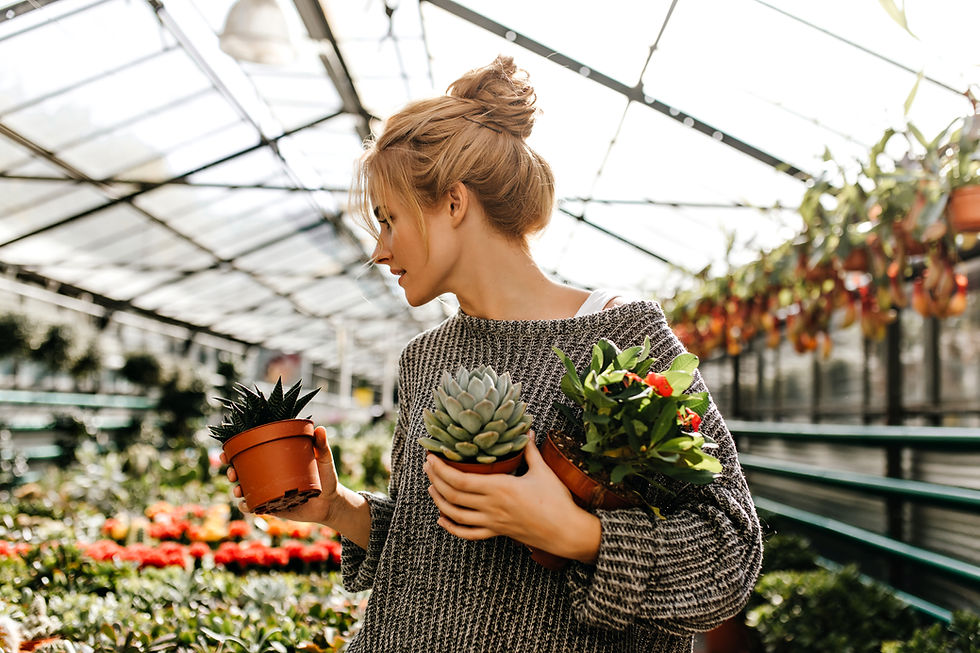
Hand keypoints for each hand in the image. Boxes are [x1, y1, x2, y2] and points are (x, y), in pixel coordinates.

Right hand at [220, 425, 341, 524]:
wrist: (330, 502)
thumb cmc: (326, 476)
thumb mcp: (324, 459)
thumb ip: (322, 445)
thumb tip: (320, 429)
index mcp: (276, 460)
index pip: (252, 453)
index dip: (234, 452)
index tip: (225, 452)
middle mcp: (269, 475)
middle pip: (243, 471)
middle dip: (231, 471)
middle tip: (232, 472)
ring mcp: (269, 491)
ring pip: (245, 489)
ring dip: (237, 489)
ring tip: (239, 489)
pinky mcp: (273, 507)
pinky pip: (255, 507)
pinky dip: (247, 507)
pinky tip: (246, 505)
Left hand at [423, 431, 600, 563]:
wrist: (566, 531)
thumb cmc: (557, 500)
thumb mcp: (543, 471)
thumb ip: (530, 451)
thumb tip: (527, 430)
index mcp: (500, 488)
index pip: (460, 479)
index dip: (442, 469)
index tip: (431, 457)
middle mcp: (492, 506)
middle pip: (453, 495)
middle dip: (436, 480)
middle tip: (427, 466)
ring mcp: (493, 522)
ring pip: (456, 514)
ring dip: (439, 500)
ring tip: (431, 487)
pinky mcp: (497, 532)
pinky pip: (469, 534)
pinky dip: (452, 527)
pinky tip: (442, 518)